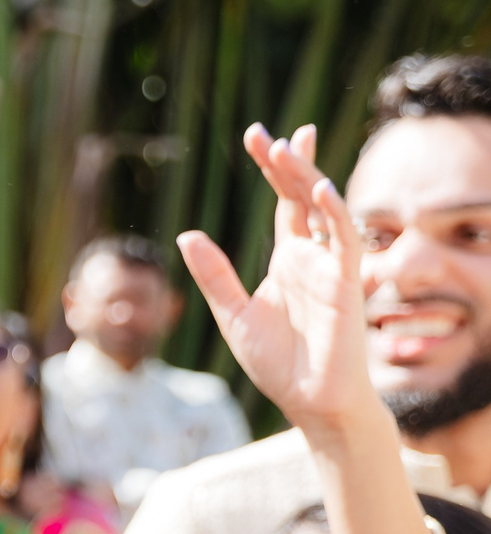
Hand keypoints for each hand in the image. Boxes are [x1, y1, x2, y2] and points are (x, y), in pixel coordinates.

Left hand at [179, 123, 381, 446]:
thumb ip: (213, 274)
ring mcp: (330, 266)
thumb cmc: (278, 362)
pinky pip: (345, 239)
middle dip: (288, 163)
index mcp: (287, 259)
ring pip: (323, 209)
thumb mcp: (232, 313)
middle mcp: (311, 256)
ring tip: (286, 147)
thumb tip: (187, 235)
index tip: (260, 137)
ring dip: (307, 177)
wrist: (309, 399)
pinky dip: (335, 213)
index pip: (286, 203)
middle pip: (303, 196)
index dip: (275, 170)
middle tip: (267, 134)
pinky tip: (320, 189)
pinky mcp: (346, 282)